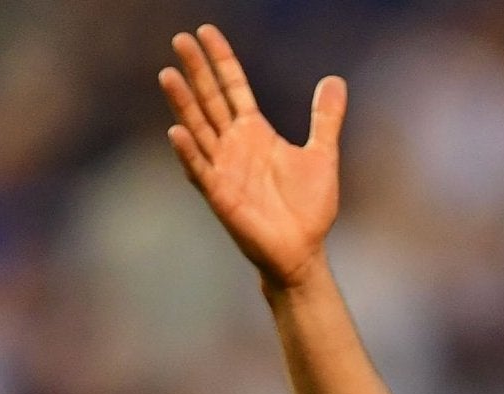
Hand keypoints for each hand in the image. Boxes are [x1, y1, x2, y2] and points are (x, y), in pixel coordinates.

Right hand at [159, 24, 344, 291]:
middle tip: (180, 40)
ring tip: (168, 74)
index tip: (205, 31)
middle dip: (196, 71)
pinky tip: (177, 131)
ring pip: (199, 128)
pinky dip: (189, 152)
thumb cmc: (309, 208)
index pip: (232, 87)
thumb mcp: (322, 155)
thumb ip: (325, 118)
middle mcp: (234, 145)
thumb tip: (335, 81)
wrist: (303, 251)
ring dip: (183, 104)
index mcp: (254, 132)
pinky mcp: (221, 195)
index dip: (221, 60)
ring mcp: (223, 169)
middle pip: (210, 100)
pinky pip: (200, 170)